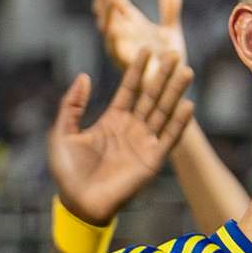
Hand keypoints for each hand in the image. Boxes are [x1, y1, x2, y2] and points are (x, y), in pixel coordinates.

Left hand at [48, 48, 195, 222]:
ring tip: (186, 70)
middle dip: (162, 75)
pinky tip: (188, 105)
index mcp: (112, 120)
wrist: (78, 203)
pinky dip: (179, 123)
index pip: (129, 89)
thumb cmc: (68, 171)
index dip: (137, 70)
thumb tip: (84, 76)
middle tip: (174, 52)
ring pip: (163, 111)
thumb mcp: (63, 133)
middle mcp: (131, 128)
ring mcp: (144, 143)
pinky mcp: (152, 160)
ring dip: (175, 92)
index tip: (146, 49)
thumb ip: (72, 105)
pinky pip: (169, 138)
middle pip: (151, 96)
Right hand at [91, 0, 187, 70]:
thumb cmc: (168, 64)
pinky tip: (114, 22)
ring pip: (108, 26)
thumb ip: (169, 7)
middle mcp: (121, 35)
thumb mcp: (170, 29)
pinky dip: (114, 34)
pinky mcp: (126, 64)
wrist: (173, 90)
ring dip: (107, 9)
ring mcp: (121, 49)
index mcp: (128, 25)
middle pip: (106, 10)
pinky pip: (116, 48)